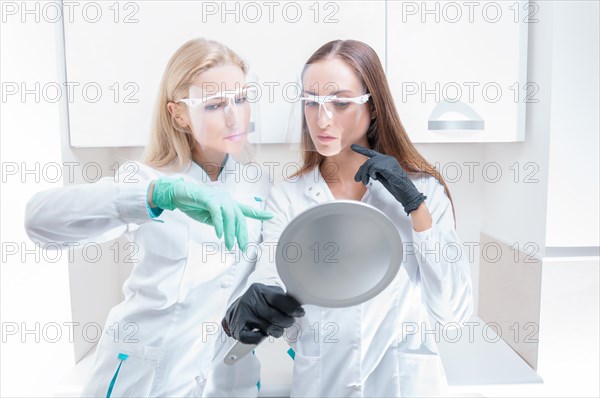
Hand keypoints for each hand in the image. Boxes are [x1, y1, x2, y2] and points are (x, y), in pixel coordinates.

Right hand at [151, 177, 272, 249]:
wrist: (178, 195)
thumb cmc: (195, 205)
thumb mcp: (210, 217)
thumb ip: (221, 222)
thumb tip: (228, 232)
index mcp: (228, 204)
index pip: (246, 209)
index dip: (259, 214)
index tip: (271, 216)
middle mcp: (227, 199)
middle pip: (239, 218)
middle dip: (242, 234)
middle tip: (243, 248)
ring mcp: (218, 198)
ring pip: (230, 217)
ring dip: (230, 233)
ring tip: (230, 245)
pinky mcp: (208, 198)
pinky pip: (217, 213)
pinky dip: (219, 224)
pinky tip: (219, 235)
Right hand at [222, 283, 304, 343]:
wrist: (235, 309)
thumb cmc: (257, 302)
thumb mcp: (268, 293)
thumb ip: (281, 298)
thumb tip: (298, 307)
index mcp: (259, 290)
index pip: (277, 299)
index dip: (291, 308)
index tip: (300, 313)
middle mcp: (249, 301)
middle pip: (272, 315)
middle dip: (285, 321)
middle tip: (289, 322)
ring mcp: (242, 315)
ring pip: (266, 327)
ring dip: (276, 331)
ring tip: (279, 329)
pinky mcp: (237, 328)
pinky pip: (253, 338)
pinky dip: (260, 338)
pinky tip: (263, 334)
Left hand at [351, 144, 426, 214]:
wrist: (407, 194)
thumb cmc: (397, 187)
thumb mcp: (382, 178)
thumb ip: (375, 172)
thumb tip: (365, 171)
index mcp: (387, 160)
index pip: (372, 153)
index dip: (361, 150)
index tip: (353, 147)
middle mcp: (389, 159)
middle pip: (369, 160)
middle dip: (361, 171)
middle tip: (358, 179)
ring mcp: (390, 162)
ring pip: (370, 164)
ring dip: (365, 174)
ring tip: (366, 182)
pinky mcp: (390, 168)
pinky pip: (375, 167)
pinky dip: (371, 173)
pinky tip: (374, 178)